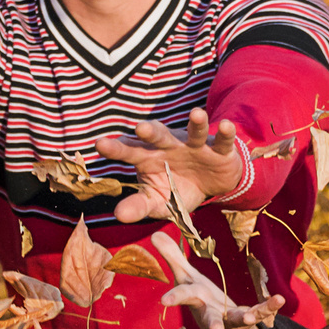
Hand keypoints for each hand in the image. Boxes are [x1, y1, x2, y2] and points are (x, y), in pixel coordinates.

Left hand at [96, 108, 249, 225]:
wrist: (211, 186)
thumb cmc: (177, 190)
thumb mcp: (157, 202)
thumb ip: (139, 206)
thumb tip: (118, 215)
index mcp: (150, 158)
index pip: (129, 151)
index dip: (116, 148)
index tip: (100, 144)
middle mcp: (170, 146)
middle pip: (158, 136)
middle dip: (151, 131)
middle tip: (141, 128)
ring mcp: (195, 145)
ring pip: (194, 132)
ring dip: (196, 123)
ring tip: (196, 113)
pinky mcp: (219, 150)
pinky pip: (222, 140)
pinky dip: (225, 134)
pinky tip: (227, 126)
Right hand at [152, 232, 280, 328]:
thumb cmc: (202, 301)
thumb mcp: (187, 278)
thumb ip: (173, 257)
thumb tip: (154, 234)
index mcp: (195, 299)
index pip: (183, 296)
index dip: (174, 298)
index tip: (164, 301)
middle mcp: (211, 312)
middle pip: (210, 316)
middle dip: (212, 322)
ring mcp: (231, 319)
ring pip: (236, 319)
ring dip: (243, 318)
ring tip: (250, 318)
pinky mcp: (248, 320)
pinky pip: (260, 312)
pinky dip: (269, 306)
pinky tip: (280, 299)